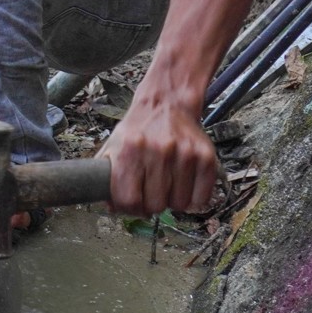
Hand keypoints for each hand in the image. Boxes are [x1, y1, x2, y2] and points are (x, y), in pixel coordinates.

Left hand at [97, 99, 215, 214]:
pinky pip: (201, 198)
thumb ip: (105, 176)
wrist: (166, 104)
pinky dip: (193, 198)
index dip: (130, 208)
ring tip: (168, 184)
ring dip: (173, 201)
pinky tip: (184, 185)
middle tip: (152, 192)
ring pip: (179, 205)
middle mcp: (158, 151)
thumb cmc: (138, 130)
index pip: (129, 200)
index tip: (134, 204)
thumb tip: (109, 207)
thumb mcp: (113, 146)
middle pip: (155, 205)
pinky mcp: (206, 157)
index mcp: (130, 150)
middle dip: (152, 204)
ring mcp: (184, 154)